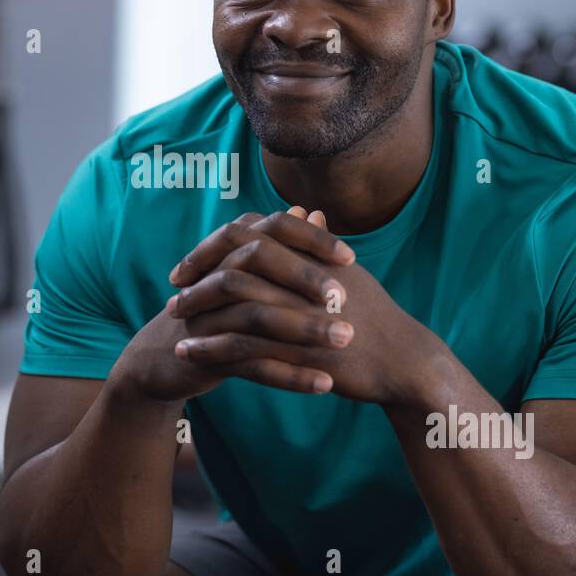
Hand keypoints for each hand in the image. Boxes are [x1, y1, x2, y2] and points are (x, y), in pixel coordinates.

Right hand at [112, 209, 352, 402]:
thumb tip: (312, 211)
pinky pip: (252, 364)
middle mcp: (214, 275)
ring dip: (304, 328)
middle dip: (305, 278)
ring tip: (345, 339)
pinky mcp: (206, 355)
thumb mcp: (247, 277)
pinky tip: (324, 384)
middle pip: (259, 262)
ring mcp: (208, 316)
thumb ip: (281, 246)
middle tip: (346, 298)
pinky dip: (290, 375)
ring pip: (257, 315)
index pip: (271, 229)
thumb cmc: (215, 312)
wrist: (162, 360)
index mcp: (228, 252)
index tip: (349, 257)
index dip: (310, 239)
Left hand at [169, 208, 449, 406]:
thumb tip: (305, 214)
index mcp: (311, 252)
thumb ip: (317, 244)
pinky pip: (241, 344)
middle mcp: (302, 273)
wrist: (402, 361)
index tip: (192, 260)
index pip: (250, 232)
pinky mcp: (296, 349)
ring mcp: (300, 310)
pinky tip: (187, 353)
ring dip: (197, 308)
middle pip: (235, 259)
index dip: (215, 243)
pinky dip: (209, 347)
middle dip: (198, 271)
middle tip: (173, 288)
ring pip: (233, 300)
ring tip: (172, 318)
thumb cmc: (375, 317)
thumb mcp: (346, 272)